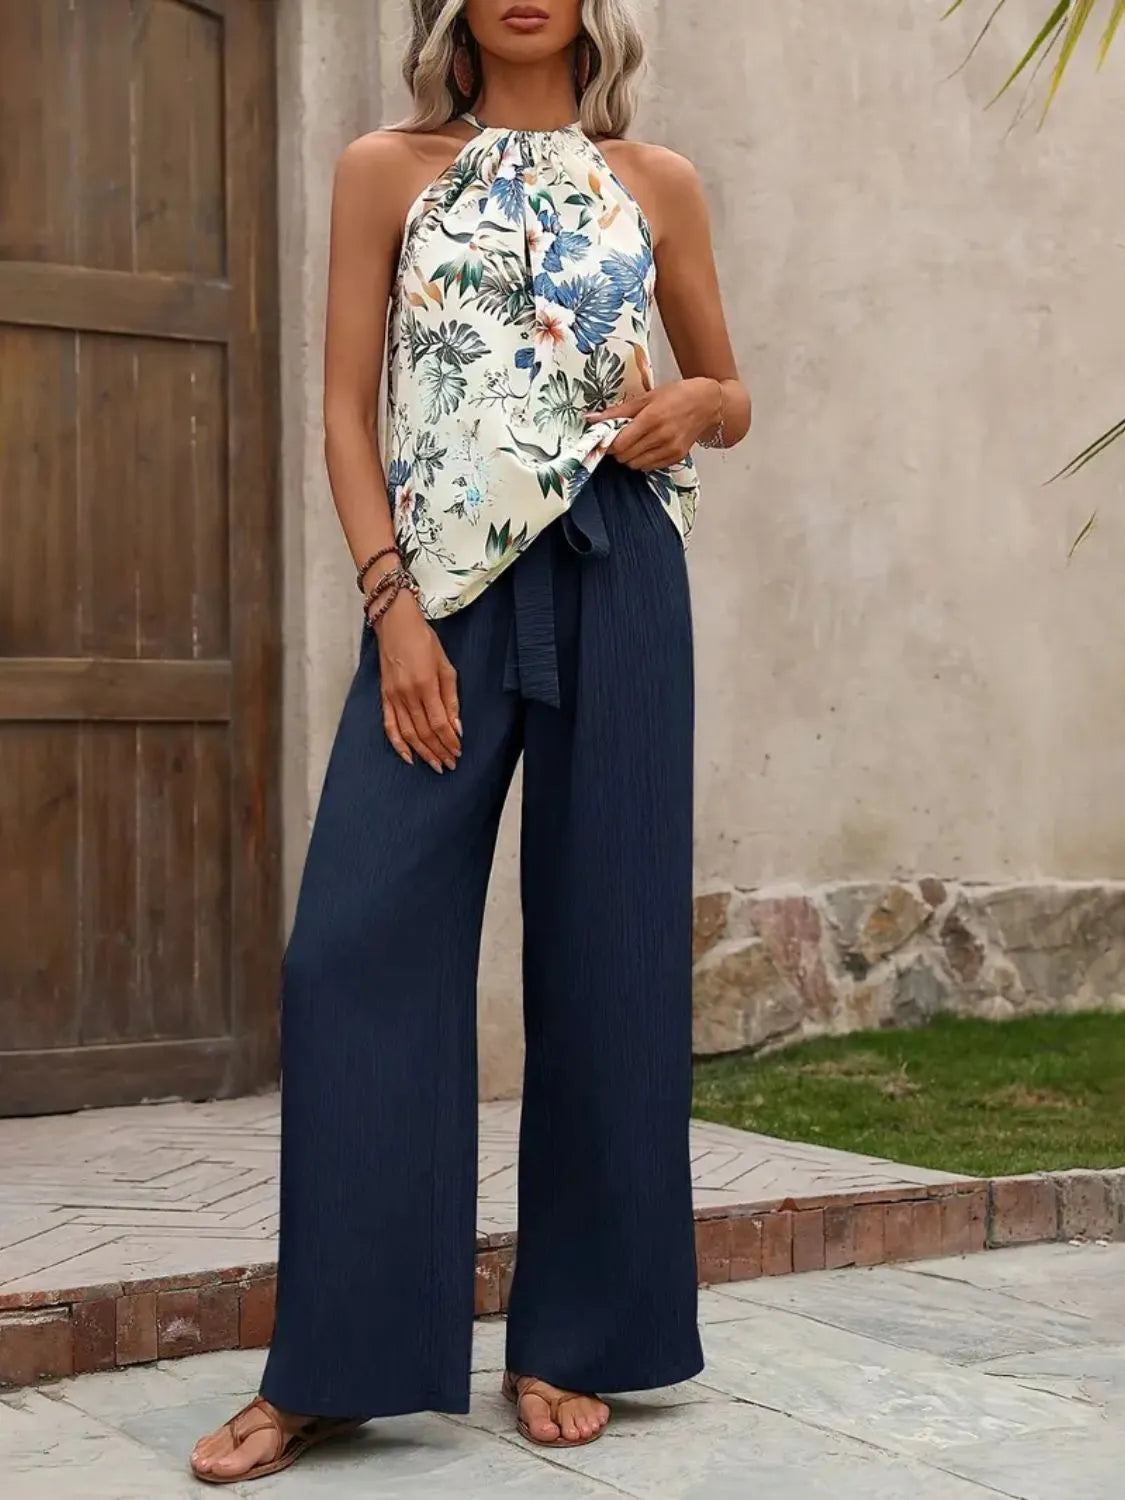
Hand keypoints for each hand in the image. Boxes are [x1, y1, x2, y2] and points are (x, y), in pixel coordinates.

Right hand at [372, 591, 460, 772]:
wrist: (395, 624)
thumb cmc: (424, 640)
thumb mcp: (446, 665)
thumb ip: (451, 698)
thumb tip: (457, 726)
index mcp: (426, 685)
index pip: (440, 723)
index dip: (449, 741)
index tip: (458, 752)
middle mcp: (408, 694)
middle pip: (425, 732)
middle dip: (439, 751)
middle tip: (450, 765)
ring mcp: (393, 697)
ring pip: (408, 733)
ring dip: (423, 752)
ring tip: (435, 765)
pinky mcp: (384, 696)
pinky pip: (389, 725)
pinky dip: (397, 744)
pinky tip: (407, 757)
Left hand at [586, 378, 720, 470]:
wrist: (707, 403)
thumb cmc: (676, 396)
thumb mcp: (646, 397)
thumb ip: (617, 411)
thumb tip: (591, 419)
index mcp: (652, 418)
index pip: (620, 444)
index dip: (609, 443)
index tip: (608, 437)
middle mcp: (662, 436)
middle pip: (626, 456)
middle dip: (618, 450)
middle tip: (621, 438)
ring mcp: (670, 449)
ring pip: (636, 465)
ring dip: (629, 456)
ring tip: (635, 442)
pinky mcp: (676, 457)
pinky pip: (649, 467)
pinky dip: (643, 460)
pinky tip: (647, 447)